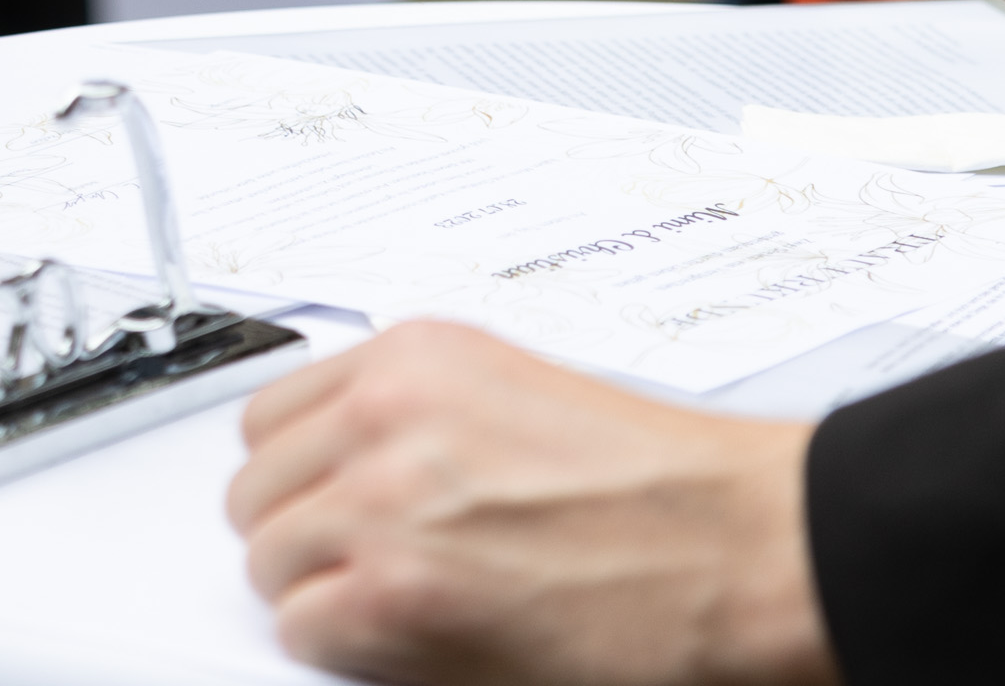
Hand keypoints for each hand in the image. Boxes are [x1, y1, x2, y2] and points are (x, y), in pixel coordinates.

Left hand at [226, 322, 833, 685]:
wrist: (747, 545)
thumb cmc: (662, 488)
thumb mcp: (510, 400)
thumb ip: (412, 422)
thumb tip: (336, 472)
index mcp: (409, 358)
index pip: (271, 417)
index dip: (300, 475)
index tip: (321, 504)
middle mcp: (385, 416)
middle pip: (257, 489)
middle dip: (303, 534)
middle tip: (361, 568)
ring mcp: (384, 502)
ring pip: (271, 561)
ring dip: (321, 592)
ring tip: (398, 606)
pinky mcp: (398, 592)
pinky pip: (302, 628)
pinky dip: (345, 646)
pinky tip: (413, 639)